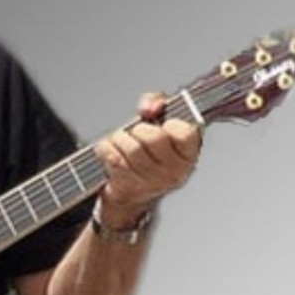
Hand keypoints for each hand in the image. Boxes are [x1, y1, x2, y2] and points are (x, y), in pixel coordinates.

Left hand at [95, 93, 201, 226]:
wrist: (130, 190)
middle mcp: (174, 171)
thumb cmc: (147, 152)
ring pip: (130, 147)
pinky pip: (112, 157)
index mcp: (188, 154)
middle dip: (139, 129)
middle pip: (153, 137)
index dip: (170, 123)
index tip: (163, 124)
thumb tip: (148, 107)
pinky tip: (111, 151)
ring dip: (120, 139)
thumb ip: (158, 103)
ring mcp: (151, 182)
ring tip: (122, 142)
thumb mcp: (159, 123)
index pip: (185, 132)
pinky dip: (107, 148)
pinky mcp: (127, 187)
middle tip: (137, 133)